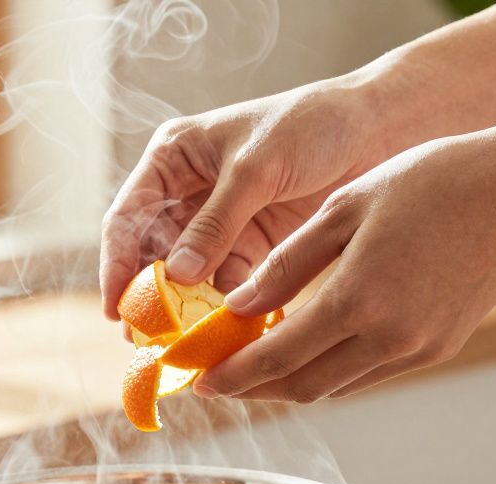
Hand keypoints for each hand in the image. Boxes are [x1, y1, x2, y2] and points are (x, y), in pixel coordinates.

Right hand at [100, 77, 389, 318]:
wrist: (378, 130)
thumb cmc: (311, 125)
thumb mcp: (255, 169)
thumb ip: (214, 223)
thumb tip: (175, 276)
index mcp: (174, 159)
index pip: (129, 218)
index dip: (117, 265)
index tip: (117, 309)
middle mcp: (190, 194)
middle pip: (153, 255)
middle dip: (150, 299)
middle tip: (147, 342)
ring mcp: (221, 225)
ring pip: (189, 278)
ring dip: (187, 311)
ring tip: (185, 347)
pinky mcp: (254, 247)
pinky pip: (228, 287)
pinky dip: (226, 311)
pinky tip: (227, 335)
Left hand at [195, 126, 495, 401]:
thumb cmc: (433, 180)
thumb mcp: (345, 208)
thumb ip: (287, 264)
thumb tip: (239, 308)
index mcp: (358, 298)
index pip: (275, 358)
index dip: (231, 376)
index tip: (198, 380)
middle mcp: (389, 337)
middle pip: (302, 387)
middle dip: (254, 390)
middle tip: (219, 380)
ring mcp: (419, 348)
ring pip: (337, 388)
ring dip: (292, 384)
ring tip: (257, 367)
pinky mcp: (441, 348)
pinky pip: (371, 374)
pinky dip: (333, 371)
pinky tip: (312, 350)